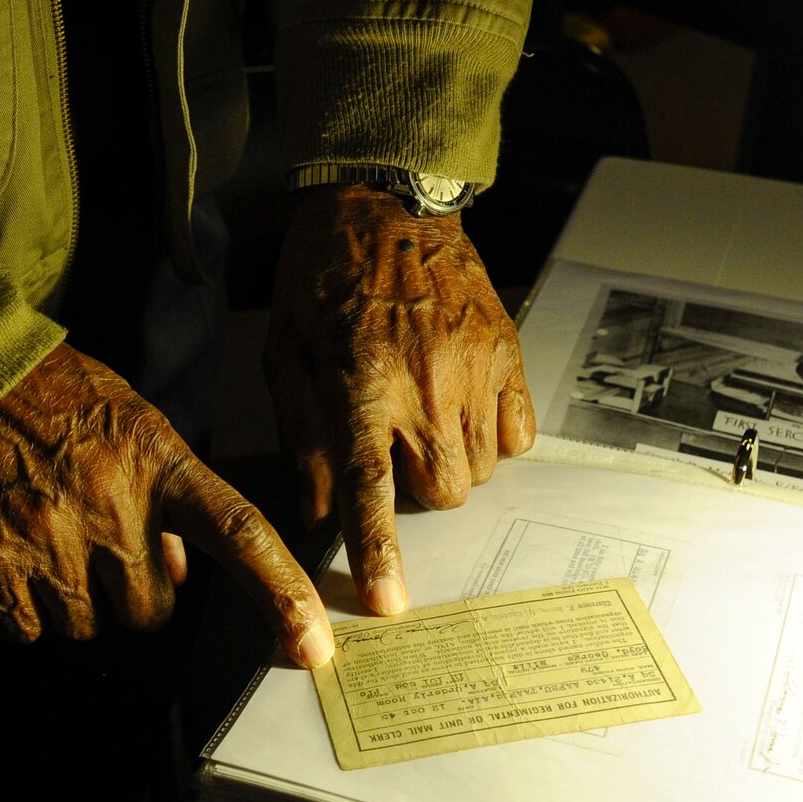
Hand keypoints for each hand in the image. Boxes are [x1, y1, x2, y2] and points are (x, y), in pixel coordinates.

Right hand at [0, 343, 332, 667]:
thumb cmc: (49, 394)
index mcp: (158, 463)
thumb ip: (169, 495)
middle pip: (152, 611)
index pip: (241, 535)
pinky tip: (11, 556)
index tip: (313, 645)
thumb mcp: (131, 423)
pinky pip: (28, 631)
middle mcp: (112, 507)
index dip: (283, 594)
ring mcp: (50, 540)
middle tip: (96, 544)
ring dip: (74, 600)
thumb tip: (182, 572)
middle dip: (130, 592)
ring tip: (47, 537)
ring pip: (88, 627)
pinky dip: (22, 609)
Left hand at [265, 185, 534, 615]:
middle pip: (441, 494)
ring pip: (480, 471)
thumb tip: (315, 510)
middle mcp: (425, 385)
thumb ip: (302, 434)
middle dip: (417, 494)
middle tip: (395, 452)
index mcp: (361, 384)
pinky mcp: (509, 354)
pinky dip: (494, 438)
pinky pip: (517, 435)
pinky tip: (464, 408)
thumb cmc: (323, 275)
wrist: (388, 198)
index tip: (392, 603)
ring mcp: (475, 370)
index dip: (380, 550)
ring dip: (453, 466)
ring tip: (426, 420)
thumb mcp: (285, 351)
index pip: (370, 486)